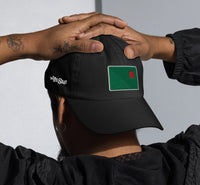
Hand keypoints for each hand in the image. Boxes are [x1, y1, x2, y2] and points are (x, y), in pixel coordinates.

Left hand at [0, 12, 126, 63]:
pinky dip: (93, 33)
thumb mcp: (66, 47)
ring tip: (111, 29)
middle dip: (110, 21)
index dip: (112, 21)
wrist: (33, 45)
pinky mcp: (70, 37)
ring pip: (91, 25)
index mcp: (78, 27)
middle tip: (121, 25)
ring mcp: (73, 30)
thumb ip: (83, 46)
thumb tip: (100, 46)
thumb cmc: (46, 45)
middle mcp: (76, 26)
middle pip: (96, 19)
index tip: (123, 24)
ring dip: (102, 25)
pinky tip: (93, 39)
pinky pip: (85, 32)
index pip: (99, 19)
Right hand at [59, 13, 174, 61]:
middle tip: (64, 22)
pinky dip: (84, 30)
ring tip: (65, 23)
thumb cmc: (146, 47)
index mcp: (121, 30)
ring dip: (79, 22)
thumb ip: (136, 51)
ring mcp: (111, 31)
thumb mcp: (143, 50)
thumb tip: (127, 52)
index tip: (79, 37)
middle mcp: (114, 28)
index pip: (102, 27)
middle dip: (79, 21)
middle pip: (94, 21)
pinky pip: (94, 30)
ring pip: (92, 24)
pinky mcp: (109, 36)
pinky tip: (75, 34)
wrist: (150, 46)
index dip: (91, 32)